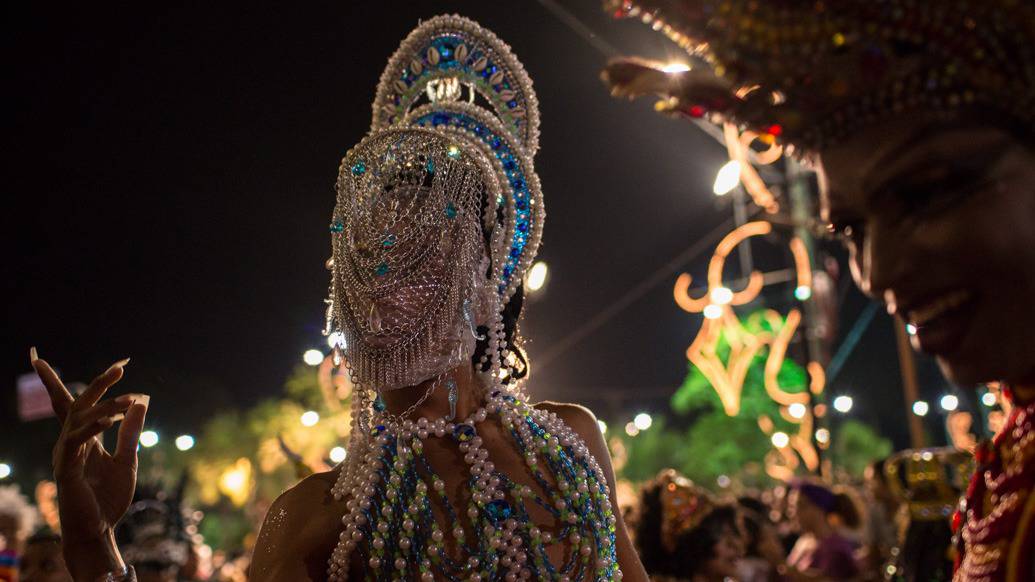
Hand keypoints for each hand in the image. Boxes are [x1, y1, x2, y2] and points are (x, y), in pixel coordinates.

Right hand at [30, 347, 148, 577]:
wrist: (98, 529)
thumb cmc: (109, 498)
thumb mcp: (128, 460)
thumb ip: (130, 432)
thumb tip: (141, 401)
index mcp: (85, 438)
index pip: (85, 404)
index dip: (100, 383)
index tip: (122, 363)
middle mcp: (71, 442)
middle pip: (77, 403)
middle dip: (97, 383)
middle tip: (121, 367)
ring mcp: (66, 454)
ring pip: (79, 418)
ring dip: (106, 405)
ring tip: (131, 399)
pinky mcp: (66, 468)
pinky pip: (76, 441)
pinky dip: (92, 427)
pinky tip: (110, 419)